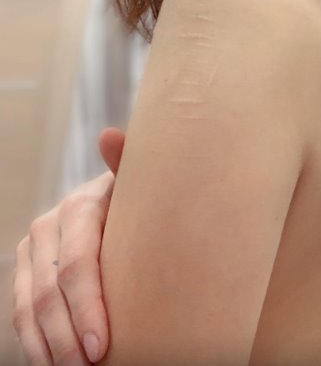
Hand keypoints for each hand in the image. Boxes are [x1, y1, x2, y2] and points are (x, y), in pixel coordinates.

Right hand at [12, 128, 125, 364]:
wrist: (117, 199)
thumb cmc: (141, 197)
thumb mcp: (142, 182)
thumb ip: (129, 163)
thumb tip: (109, 136)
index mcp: (79, 207)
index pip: (76, 266)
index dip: (86, 308)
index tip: (102, 345)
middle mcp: (47, 228)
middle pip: (49, 295)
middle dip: (68, 339)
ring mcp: (32, 252)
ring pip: (29, 310)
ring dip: (48, 349)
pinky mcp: (25, 272)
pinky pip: (21, 315)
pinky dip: (36, 346)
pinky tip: (55, 365)